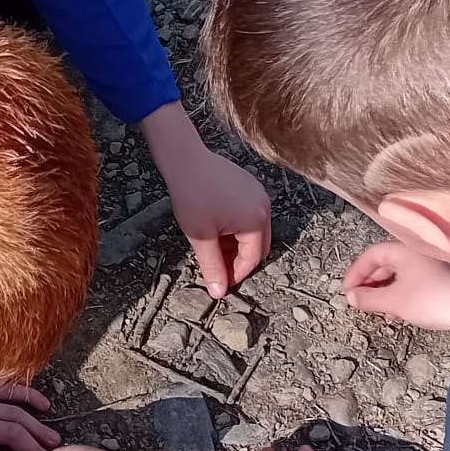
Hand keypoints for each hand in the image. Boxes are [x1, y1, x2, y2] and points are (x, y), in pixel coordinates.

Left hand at [168, 147, 272, 296]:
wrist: (185, 160)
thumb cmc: (192, 195)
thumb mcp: (201, 237)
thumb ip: (212, 266)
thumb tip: (219, 290)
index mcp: (256, 220)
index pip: (252, 258)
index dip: (236, 274)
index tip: (221, 282)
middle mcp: (264, 207)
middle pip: (258, 246)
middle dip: (238, 260)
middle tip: (218, 267)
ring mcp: (259, 195)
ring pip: (254, 231)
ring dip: (237, 244)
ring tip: (213, 246)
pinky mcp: (251, 187)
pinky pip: (250, 215)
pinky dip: (237, 228)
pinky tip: (217, 228)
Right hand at [342, 242, 449, 329]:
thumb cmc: (432, 299)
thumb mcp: (393, 301)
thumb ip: (368, 299)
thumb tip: (352, 297)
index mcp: (403, 250)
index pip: (371, 255)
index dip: (356, 273)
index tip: (347, 290)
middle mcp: (416, 253)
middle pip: (384, 263)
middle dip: (369, 283)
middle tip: (359, 299)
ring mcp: (430, 266)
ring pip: (398, 274)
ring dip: (384, 291)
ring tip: (376, 308)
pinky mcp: (440, 279)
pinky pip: (412, 282)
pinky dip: (399, 294)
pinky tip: (397, 311)